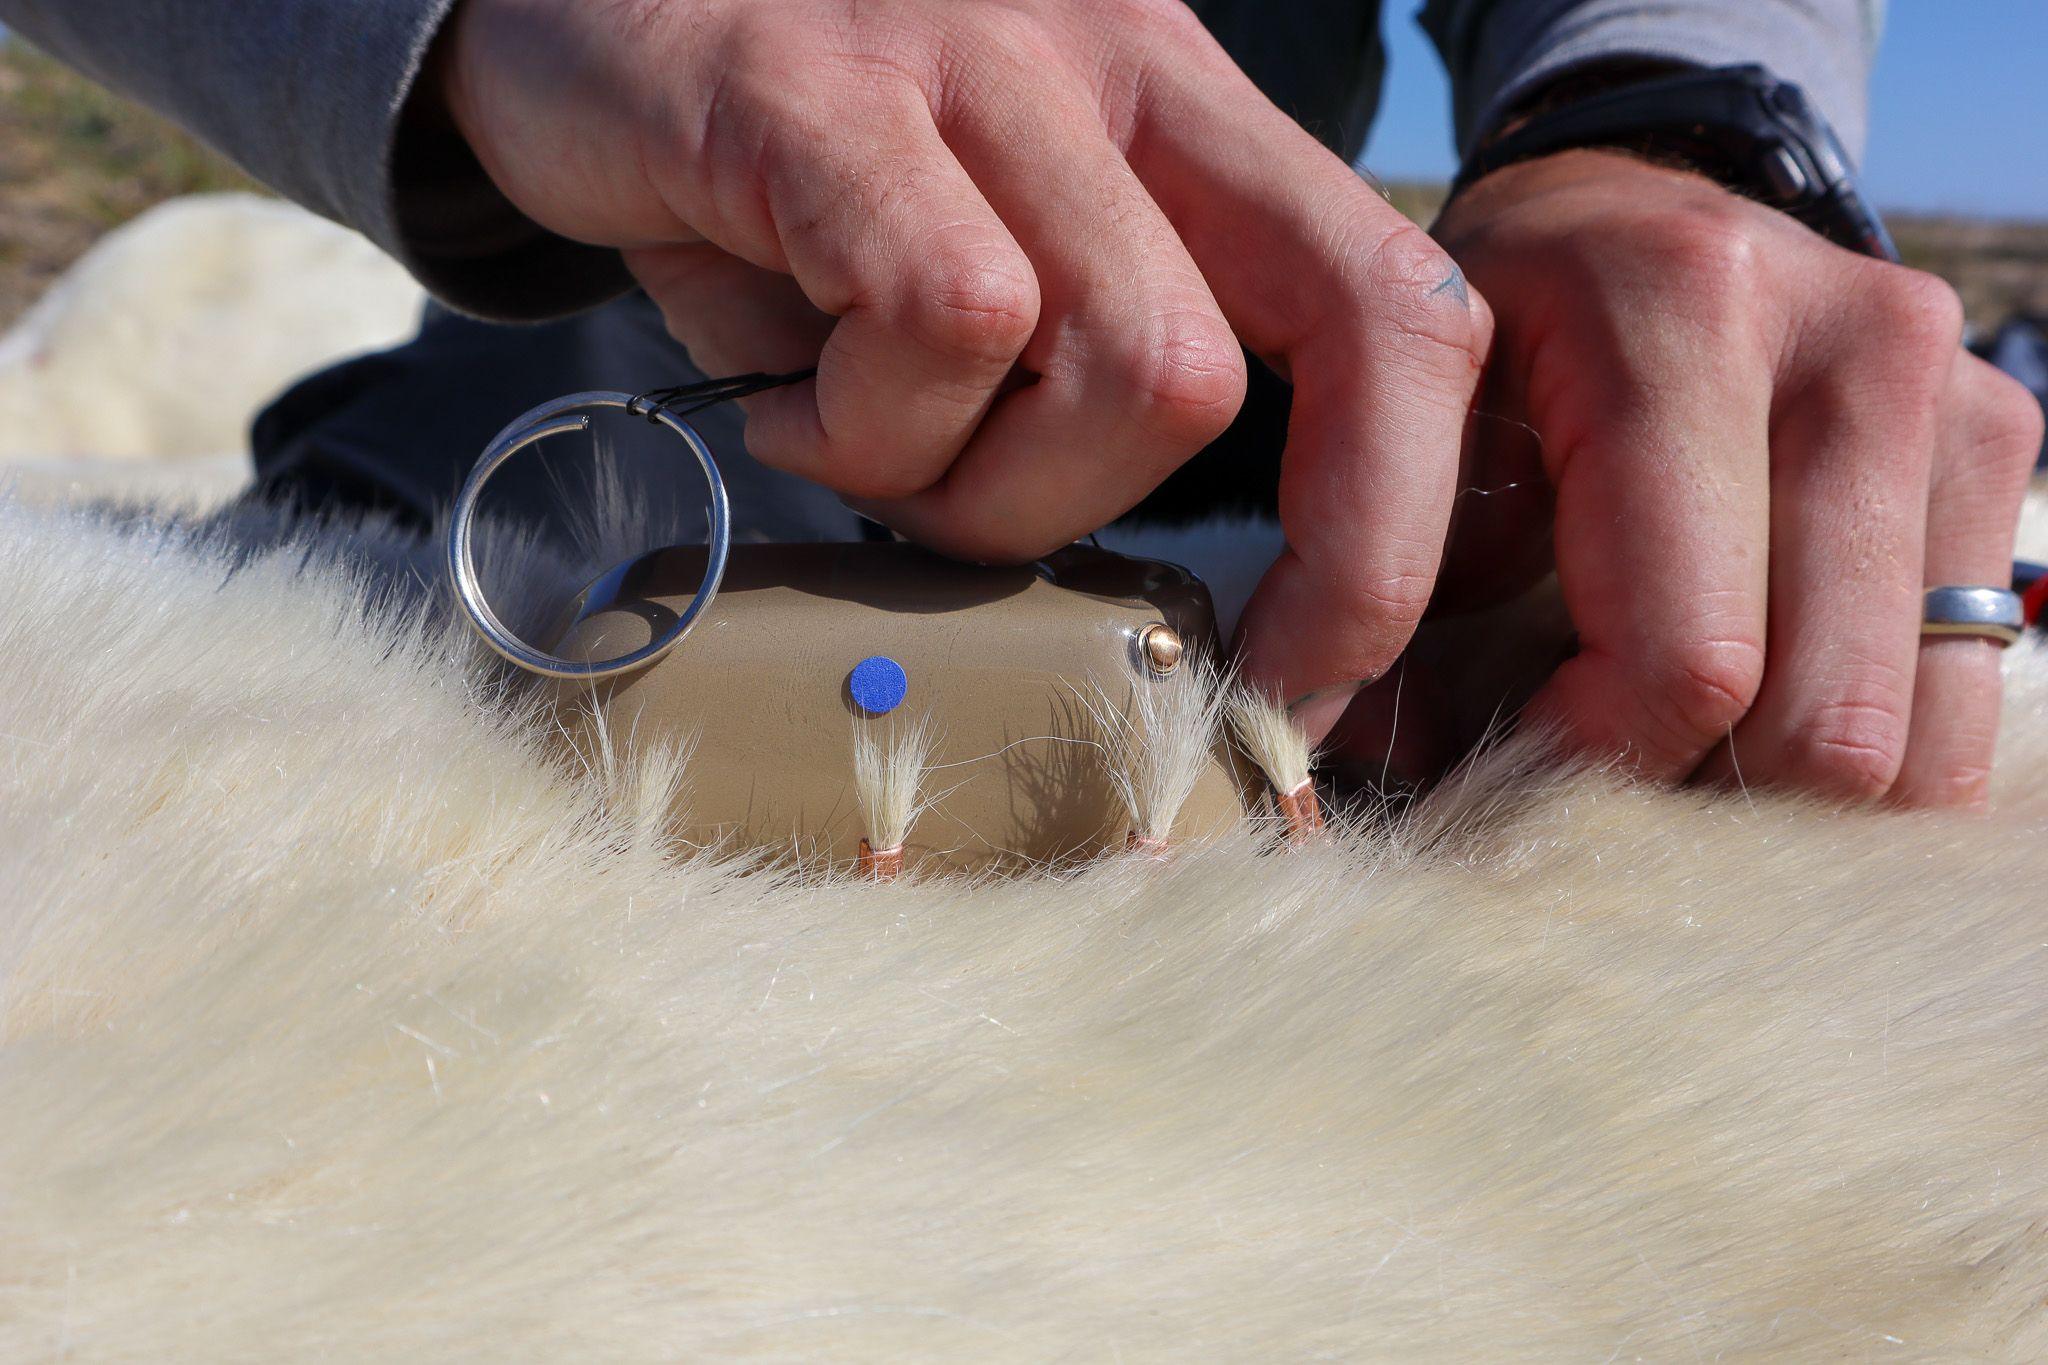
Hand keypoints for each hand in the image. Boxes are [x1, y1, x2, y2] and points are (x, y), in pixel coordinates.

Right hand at [437, 0, 1489, 718]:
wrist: (573, 11)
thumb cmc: (796, 185)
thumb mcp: (988, 265)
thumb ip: (1085, 399)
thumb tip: (1149, 618)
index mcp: (1192, 116)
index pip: (1399, 312)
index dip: (1386, 529)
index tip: (1296, 675)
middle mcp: (1120, 63)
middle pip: (1240, 372)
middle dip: (1100, 524)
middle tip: (990, 551)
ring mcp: (983, 60)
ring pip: (1127, 364)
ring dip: (974, 489)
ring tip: (848, 439)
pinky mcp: (824, 93)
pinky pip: (946, 319)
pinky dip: (866, 427)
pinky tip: (785, 407)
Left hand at [1348, 150, 2042, 807]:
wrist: (1624, 216)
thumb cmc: (1500, 332)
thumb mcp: (1416, 421)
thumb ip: (1401, 577)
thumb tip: (1400, 758)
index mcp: (1682, 316)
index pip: (1688, 656)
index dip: (1597, 765)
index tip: (1514, 772)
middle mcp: (1856, 342)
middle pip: (1826, 719)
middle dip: (1695, 796)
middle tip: (1590, 787)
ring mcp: (1954, 393)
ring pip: (1916, 735)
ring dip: (1785, 792)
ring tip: (1669, 753)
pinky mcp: (2000, 439)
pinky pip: (1965, 690)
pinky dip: (1860, 746)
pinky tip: (1754, 716)